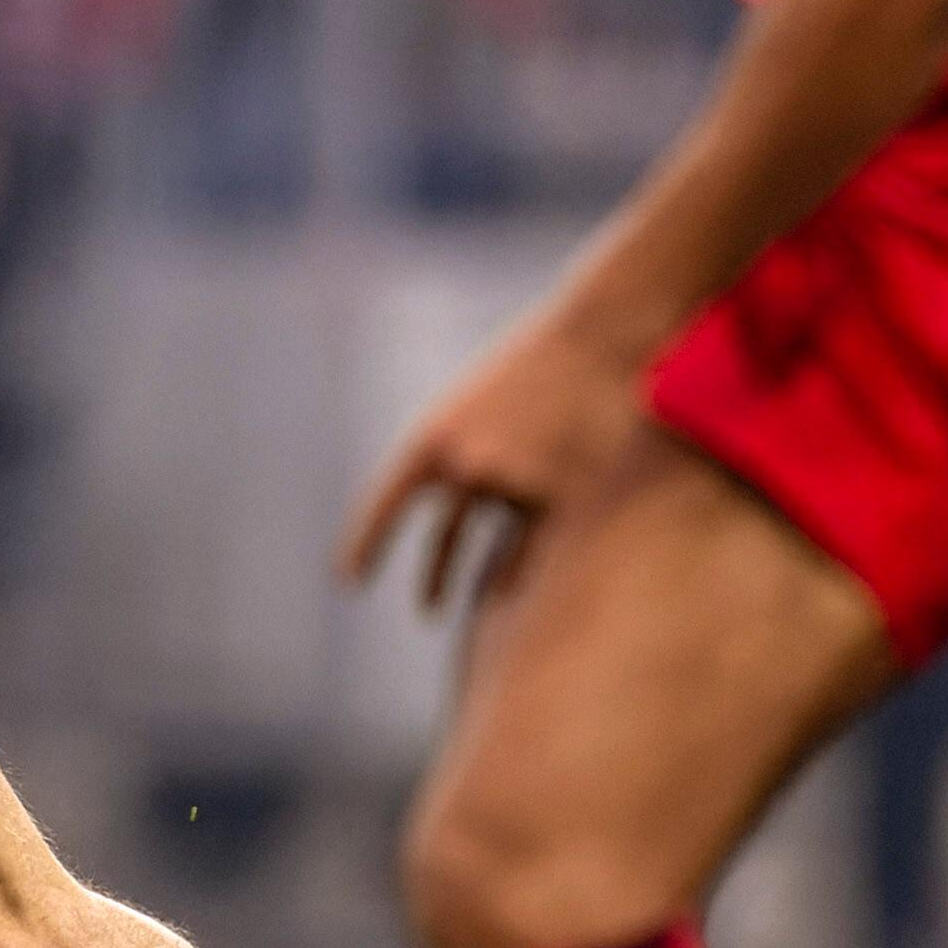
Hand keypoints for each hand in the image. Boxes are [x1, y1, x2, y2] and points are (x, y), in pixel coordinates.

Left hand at [338, 299, 659, 618]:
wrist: (600, 334)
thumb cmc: (539, 364)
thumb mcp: (479, 406)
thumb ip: (459, 459)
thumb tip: (455, 534)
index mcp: (433, 438)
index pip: (387, 502)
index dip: (366, 543)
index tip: (348, 579)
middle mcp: (467, 466)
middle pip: (446, 540)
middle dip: (434, 579)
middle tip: (425, 612)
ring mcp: (516, 485)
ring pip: (498, 555)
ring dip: (485, 589)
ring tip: (482, 613)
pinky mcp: (563, 498)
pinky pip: (539, 550)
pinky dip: (530, 574)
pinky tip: (527, 596)